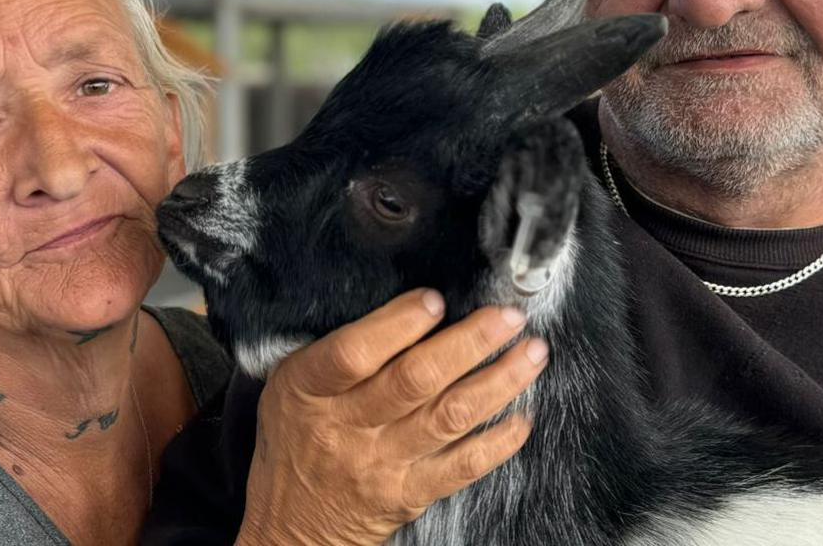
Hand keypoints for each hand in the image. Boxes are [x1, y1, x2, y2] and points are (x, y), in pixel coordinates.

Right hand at [234, 289, 547, 545]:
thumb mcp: (291, 385)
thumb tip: (409, 308)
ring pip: (449, 416)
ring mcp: (382, 463)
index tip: (436, 300)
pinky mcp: (409, 493)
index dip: (398, 324)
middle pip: (416, 380)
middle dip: (470, 342)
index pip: (355, 353)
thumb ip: (338, 349)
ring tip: (531, 354)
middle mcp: (348, 427)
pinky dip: (497, 442)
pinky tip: (522, 417)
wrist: (291, 525)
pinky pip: (461, 466)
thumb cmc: (297, 438)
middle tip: (508, 317)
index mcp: (311, 390)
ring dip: (498, 382)